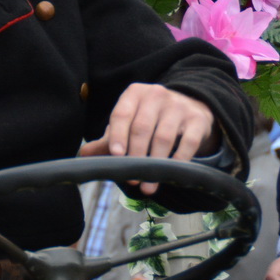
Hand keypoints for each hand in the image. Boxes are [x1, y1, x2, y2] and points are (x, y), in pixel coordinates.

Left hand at [77, 83, 218, 194]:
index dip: (117, 135)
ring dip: (155, 164)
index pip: (122, 113)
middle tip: (131, 178)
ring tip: (147, 185)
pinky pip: (188, 142)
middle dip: (135, 155)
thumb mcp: (129, 124)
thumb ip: (107, 140)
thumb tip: (83, 155)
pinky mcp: (197, 120)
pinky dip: (179, 160)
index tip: (115, 155)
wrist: (190, 108)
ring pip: (164, 137)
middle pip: (141, 127)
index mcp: (135, 93)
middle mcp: (156, 95)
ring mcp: (179, 106)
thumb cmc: (151, 119)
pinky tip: (171, 174)